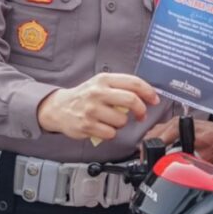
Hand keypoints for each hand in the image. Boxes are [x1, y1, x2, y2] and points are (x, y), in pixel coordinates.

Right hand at [37, 73, 158, 140]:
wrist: (58, 108)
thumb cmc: (84, 96)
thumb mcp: (100, 84)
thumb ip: (120, 87)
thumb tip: (145, 96)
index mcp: (104, 80)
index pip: (134, 83)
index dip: (148, 92)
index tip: (154, 100)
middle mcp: (98, 93)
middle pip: (131, 101)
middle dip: (141, 110)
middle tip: (141, 115)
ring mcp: (92, 110)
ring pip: (122, 120)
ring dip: (121, 124)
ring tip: (111, 120)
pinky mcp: (87, 125)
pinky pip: (111, 133)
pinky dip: (111, 133)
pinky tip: (102, 128)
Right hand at [143, 117, 212, 165]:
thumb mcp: (198, 158)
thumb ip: (181, 161)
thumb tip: (167, 166)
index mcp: (177, 127)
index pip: (154, 139)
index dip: (147, 152)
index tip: (145, 161)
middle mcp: (176, 122)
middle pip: (152, 134)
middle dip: (146, 147)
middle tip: (145, 161)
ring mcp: (178, 122)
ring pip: (156, 131)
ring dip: (152, 142)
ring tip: (151, 155)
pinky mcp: (181, 125)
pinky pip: (164, 130)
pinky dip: (159, 139)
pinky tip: (161, 148)